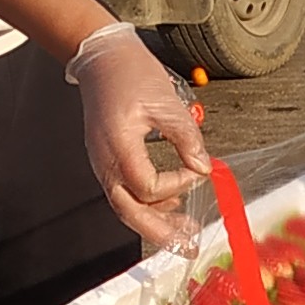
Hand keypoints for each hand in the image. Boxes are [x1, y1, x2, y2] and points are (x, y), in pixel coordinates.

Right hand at [65, 24, 204, 250]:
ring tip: (182, 231)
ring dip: (155, 222)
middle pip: (129, 211)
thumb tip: (203, 167)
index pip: (147, 186)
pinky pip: (124, 191)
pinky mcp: (107, 159)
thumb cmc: (129, 73)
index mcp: (118, 145)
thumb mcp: (166, 103)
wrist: (101, 58)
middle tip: (186, 246)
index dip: (176, 184)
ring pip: (126, 206)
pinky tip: (169, 203)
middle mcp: (104, 160)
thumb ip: (186, 139)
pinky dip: (147, 203)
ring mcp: (102, 163)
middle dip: (159, 232)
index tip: (197, 171)